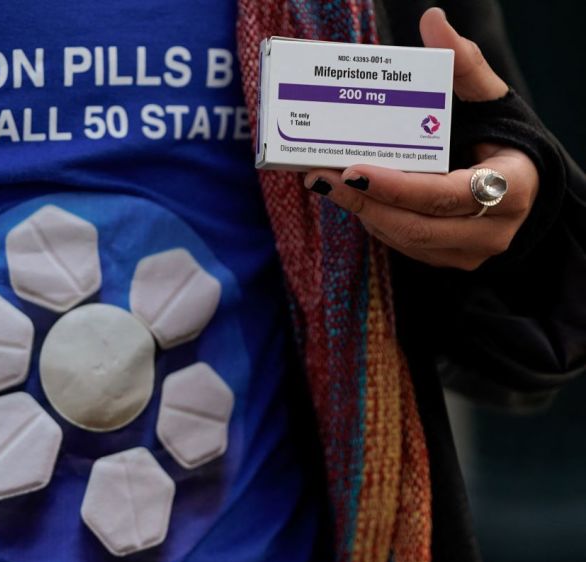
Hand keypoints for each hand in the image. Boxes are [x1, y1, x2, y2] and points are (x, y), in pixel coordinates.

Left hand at [303, 8, 539, 270]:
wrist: (519, 179)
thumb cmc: (499, 136)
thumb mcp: (489, 100)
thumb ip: (463, 64)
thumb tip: (432, 23)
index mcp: (511, 188)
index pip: (448, 195)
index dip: (399, 187)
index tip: (354, 170)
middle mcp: (494, 229)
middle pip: (418, 226)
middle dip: (364, 202)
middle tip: (320, 177)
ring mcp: (470, 252)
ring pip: (405, 240)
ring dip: (361, 212)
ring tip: (323, 182)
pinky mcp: (449, 260)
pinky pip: (403, 246)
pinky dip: (374, 220)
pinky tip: (351, 194)